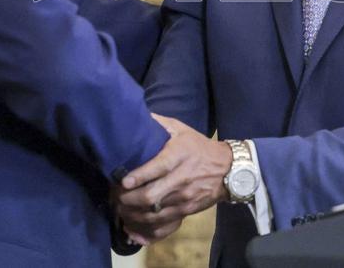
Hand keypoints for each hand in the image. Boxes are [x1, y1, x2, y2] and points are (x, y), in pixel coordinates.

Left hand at [113, 116, 232, 243]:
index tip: (122, 181)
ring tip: (120, 210)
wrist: (228, 169)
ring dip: (133, 215)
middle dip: (129, 200)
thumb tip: (135, 114)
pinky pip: (163, 225)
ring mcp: (184, 198)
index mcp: (179, 155)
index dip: (138, 176)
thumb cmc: (199, 147)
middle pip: (152, 196)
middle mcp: (181, 179)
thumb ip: (159, 123)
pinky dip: (145, 228)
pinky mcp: (186, 211)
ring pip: (154, 213)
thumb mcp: (181, 130)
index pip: (157, 168)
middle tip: (115, 197)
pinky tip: (133, 226)